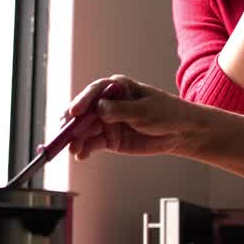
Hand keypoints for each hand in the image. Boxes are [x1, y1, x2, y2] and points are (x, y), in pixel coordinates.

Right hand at [64, 75, 199, 159]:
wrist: (179, 132)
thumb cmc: (166, 113)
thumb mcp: (145, 110)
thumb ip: (122, 110)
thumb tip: (99, 109)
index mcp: (116, 88)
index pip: (95, 92)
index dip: (82, 101)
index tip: (75, 112)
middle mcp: (107, 104)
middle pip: (84, 112)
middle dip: (73, 123)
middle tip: (65, 134)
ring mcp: (106, 122)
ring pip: (85, 130)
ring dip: (76, 139)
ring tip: (73, 150)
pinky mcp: (109, 139)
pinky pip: (92, 143)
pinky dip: (84, 149)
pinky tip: (80, 155)